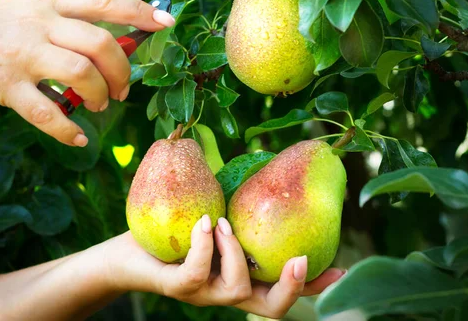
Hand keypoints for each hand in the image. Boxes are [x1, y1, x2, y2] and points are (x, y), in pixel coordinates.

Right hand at [0, 0, 174, 146]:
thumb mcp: (29, 11)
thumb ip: (68, 22)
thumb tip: (117, 42)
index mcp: (48, 3)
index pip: (103, 1)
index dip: (139, 12)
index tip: (167, 23)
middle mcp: (38, 24)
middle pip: (100, 42)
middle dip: (122, 70)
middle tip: (123, 89)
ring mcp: (22, 54)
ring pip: (80, 73)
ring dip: (100, 94)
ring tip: (100, 104)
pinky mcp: (6, 86)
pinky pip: (46, 112)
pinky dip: (67, 130)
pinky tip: (79, 137)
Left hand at [102, 215, 345, 318]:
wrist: (126, 251)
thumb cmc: (174, 230)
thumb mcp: (214, 213)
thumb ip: (239, 202)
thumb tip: (266, 161)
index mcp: (241, 277)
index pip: (284, 289)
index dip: (314, 285)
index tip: (341, 268)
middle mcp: (226, 292)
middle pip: (272, 309)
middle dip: (293, 288)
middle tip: (302, 260)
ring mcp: (203, 293)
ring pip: (236, 290)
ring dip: (235, 252)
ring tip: (222, 222)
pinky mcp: (176, 287)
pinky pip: (196, 273)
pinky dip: (205, 245)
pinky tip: (204, 221)